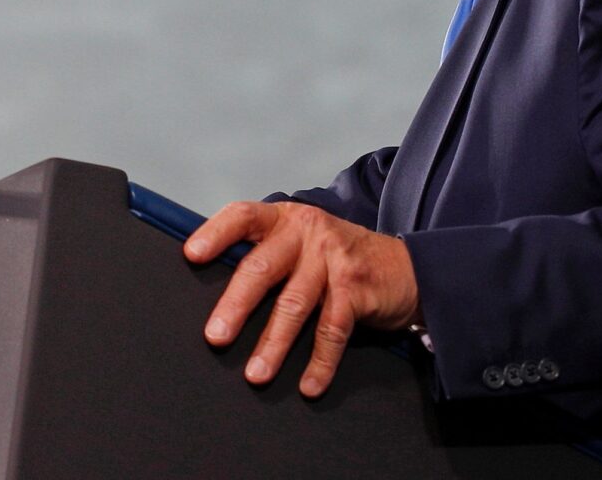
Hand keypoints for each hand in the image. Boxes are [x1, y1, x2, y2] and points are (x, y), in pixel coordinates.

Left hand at [184, 200, 420, 397]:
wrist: (410, 268)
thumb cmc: (338, 258)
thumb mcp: (301, 242)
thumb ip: (267, 253)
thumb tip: (215, 285)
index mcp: (284, 218)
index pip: (242, 216)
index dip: (215, 234)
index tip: (191, 256)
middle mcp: (306, 233)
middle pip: (262, 269)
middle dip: (236, 306)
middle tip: (215, 336)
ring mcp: (333, 259)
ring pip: (294, 306)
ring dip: (273, 344)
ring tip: (255, 373)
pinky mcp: (357, 289)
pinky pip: (332, 331)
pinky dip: (319, 363)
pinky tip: (308, 385)